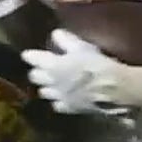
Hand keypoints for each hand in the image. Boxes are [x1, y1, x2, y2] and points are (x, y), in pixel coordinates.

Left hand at [21, 28, 141, 115]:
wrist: (113, 88)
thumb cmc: (98, 64)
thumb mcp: (82, 47)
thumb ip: (66, 41)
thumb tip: (55, 34)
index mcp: (53, 65)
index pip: (34, 59)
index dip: (31, 56)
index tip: (28, 54)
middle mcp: (51, 82)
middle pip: (35, 77)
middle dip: (37, 72)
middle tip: (41, 67)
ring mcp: (59, 96)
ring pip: (44, 92)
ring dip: (46, 87)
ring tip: (51, 83)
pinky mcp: (69, 108)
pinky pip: (57, 105)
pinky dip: (57, 100)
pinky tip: (63, 97)